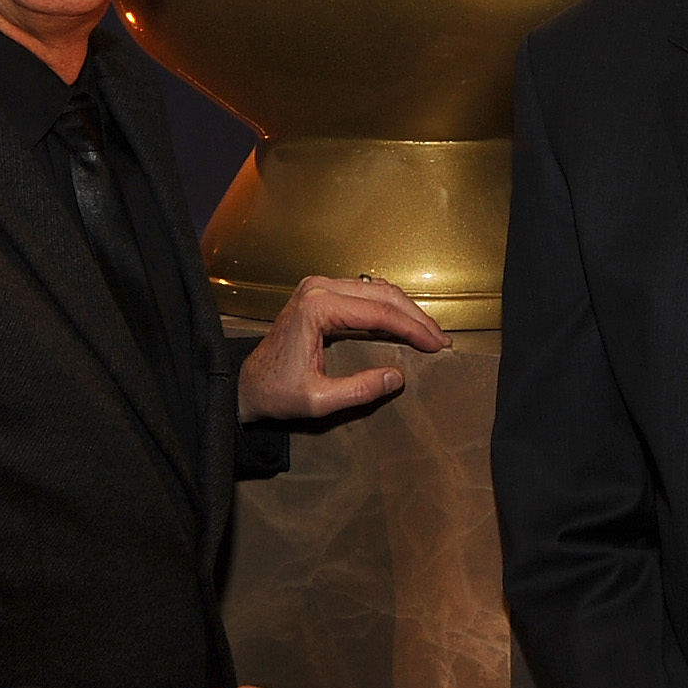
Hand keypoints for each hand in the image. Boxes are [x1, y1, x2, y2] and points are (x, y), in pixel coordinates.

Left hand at [237, 274, 450, 423]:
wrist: (247, 383)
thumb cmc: (275, 391)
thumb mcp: (318, 400)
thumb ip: (358, 390)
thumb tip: (396, 377)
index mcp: (317, 308)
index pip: (378, 313)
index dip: (412, 329)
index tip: (436, 345)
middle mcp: (317, 289)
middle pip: (382, 295)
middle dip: (415, 317)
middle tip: (439, 338)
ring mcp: (317, 287)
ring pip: (376, 289)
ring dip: (405, 309)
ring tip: (428, 331)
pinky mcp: (319, 292)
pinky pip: (363, 291)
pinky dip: (388, 304)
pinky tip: (404, 320)